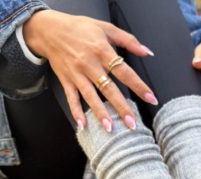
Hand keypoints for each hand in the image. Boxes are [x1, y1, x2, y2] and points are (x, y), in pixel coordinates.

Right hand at [23, 10, 157, 131]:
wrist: (49, 29)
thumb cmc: (80, 28)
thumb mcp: (106, 28)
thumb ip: (129, 40)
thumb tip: (147, 52)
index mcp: (102, 51)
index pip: (124, 71)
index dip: (138, 86)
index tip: (151, 99)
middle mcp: (90, 64)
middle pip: (109, 89)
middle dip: (121, 107)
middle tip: (132, 123)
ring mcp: (77, 74)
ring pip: (90, 96)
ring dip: (100, 113)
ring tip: (110, 128)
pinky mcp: (66, 80)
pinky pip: (71, 98)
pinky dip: (76, 112)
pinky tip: (83, 125)